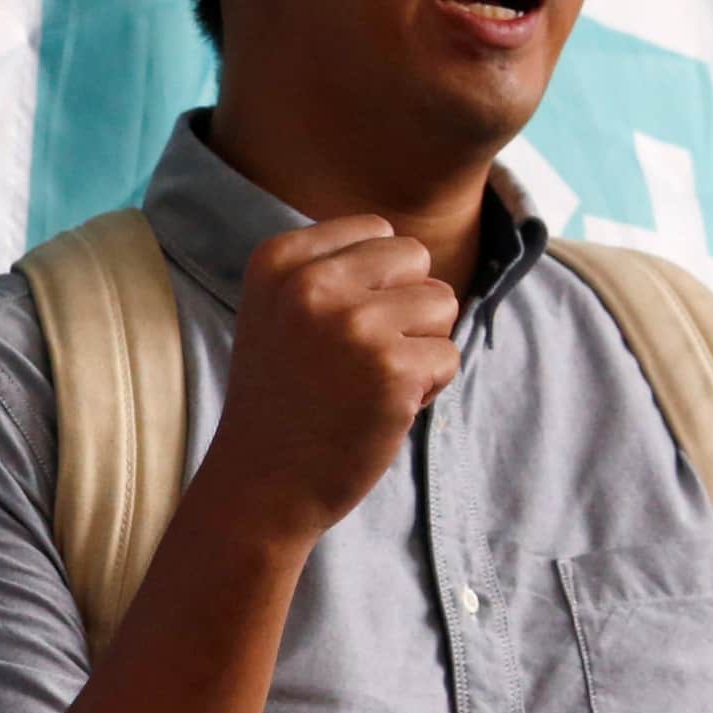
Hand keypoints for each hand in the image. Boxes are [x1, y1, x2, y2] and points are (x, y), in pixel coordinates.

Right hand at [193, 218, 458, 547]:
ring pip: (442, 302)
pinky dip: (429, 386)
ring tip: (373, 380)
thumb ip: (331, 270)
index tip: (335, 327)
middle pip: (415, 258)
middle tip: (362, 355)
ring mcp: (353, 326)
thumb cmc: (284, 397)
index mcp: (278, 261)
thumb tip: (417, 259)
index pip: (376, 231)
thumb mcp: (279, 311)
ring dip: (422, 344)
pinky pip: (449, 354)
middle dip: (406, 306)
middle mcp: (311, 284)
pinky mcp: (392, 369)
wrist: (263, 481)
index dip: (375, 281)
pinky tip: (384, 408)